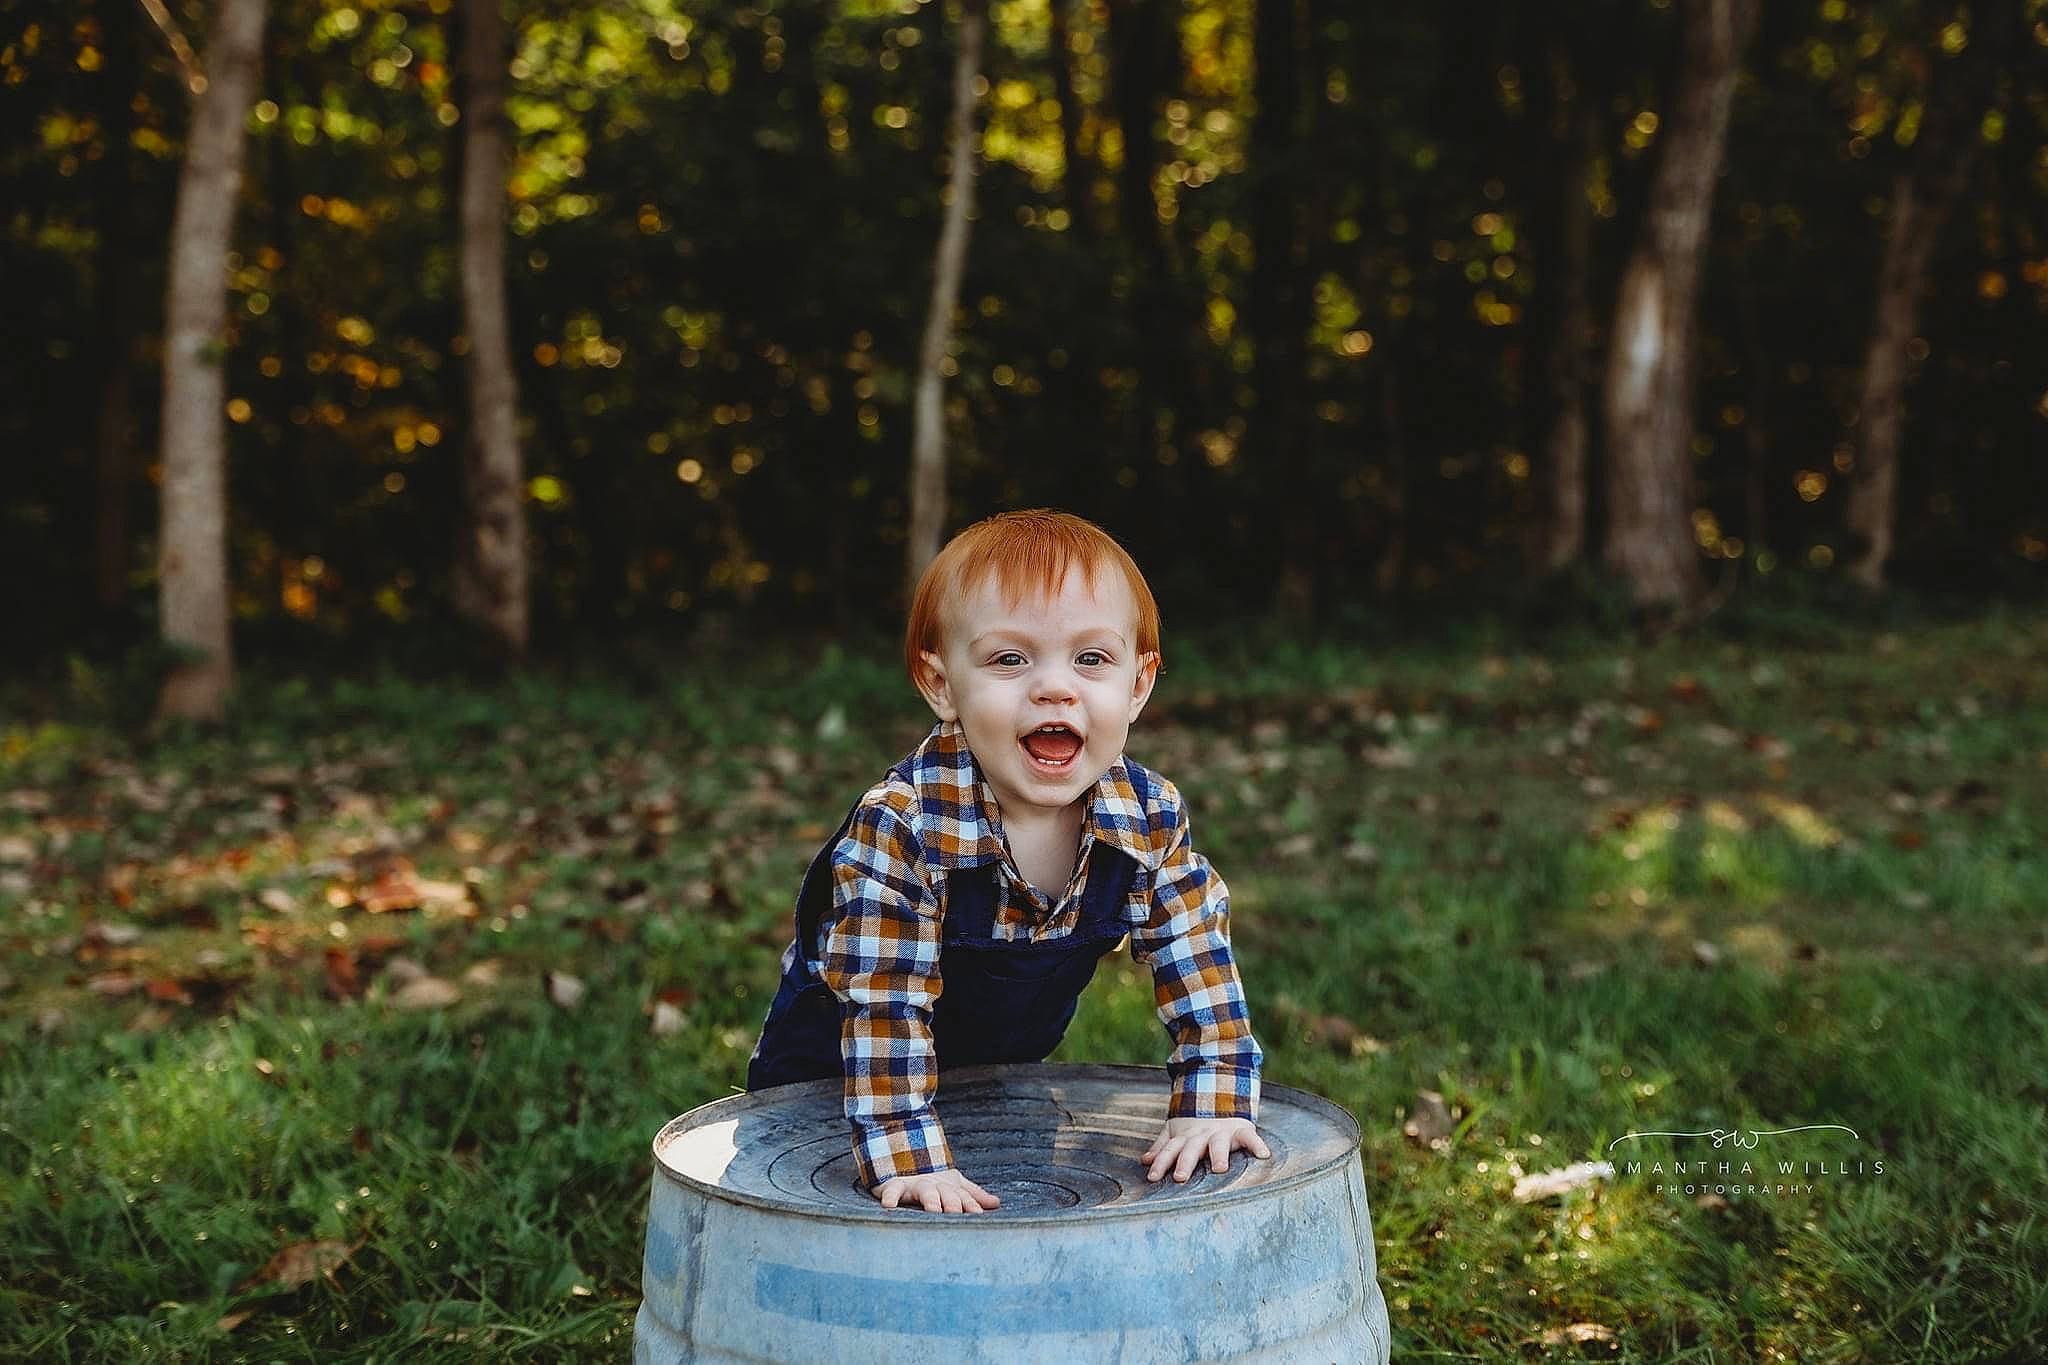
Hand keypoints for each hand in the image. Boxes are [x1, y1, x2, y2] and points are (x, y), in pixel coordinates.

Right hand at [873, 1167, 1001, 1213]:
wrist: (903, 1159)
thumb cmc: (933, 1182)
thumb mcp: (953, 1186)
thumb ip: (973, 1196)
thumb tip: (996, 1203)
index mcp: (950, 1187)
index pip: (964, 1198)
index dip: (972, 1207)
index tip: (979, 1218)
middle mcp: (935, 1185)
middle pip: (948, 1195)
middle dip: (953, 1205)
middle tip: (957, 1216)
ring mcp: (915, 1184)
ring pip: (926, 1192)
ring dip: (931, 1200)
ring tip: (934, 1210)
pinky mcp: (895, 1185)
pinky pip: (892, 1190)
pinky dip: (890, 1197)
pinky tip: (889, 1206)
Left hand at [1143, 1117, 1270, 1182]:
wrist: (1220, 1096)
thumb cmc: (1195, 1125)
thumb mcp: (1177, 1132)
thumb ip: (1162, 1147)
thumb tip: (1144, 1160)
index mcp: (1185, 1137)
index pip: (1170, 1150)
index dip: (1160, 1163)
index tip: (1152, 1177)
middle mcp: (1201, 1135)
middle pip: (1191, 1149)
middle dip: (1185, 1162)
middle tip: (1180, 1177)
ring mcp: (1221, 1132)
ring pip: (1218, 1144)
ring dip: (1218, 1155)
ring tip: (1220, 1169)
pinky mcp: (1240, 1130)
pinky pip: (1250, 1137)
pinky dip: (1257, 1145)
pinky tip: (1264, 1155)